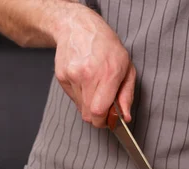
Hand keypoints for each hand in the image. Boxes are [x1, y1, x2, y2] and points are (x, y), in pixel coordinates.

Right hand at [53, 6, 135, 127]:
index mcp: (108, 73)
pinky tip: (84, 80)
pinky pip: (72, 97)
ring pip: (80, 108)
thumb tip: (125, 117)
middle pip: (88, 114)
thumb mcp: (126, 67)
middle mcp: (88, 75)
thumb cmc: (106, 46)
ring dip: (88, 104)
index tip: (108, 120)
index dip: (103, 122)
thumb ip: (127, 95)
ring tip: (94, 87)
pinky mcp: (61, 76)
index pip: (99, 111)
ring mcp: (72, 75)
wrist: (79, 27)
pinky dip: (79, 95)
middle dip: (97, 117)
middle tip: (104, 107)